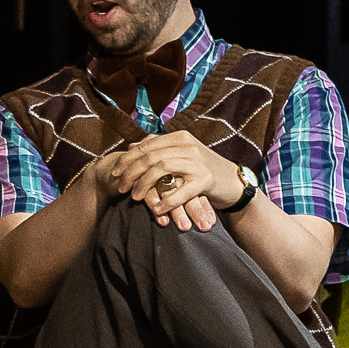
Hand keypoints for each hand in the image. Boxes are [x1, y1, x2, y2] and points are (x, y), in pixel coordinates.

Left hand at [94, 131, 238, 230]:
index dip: (128, 159)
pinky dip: (166, 201)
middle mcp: (188, 146)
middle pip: (150, 156)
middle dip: (131, 172)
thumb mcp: (181, 154)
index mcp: (179, 137)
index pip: (147, 145)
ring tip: (133, 197)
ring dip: (144, 184)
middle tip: (121, 187)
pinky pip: (180, 191)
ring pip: (161, 169)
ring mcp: (197, 162)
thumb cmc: (202, 170)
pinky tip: (156, 210)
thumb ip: (158, 148)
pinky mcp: (205, 180)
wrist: (233, 182)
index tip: (115, 172)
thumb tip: (132, 146)